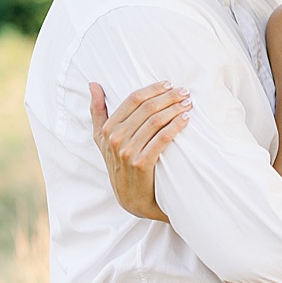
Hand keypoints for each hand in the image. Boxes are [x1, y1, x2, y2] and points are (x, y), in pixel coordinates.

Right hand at [89, 81, 189, 223]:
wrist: (130, 198)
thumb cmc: (117, 164)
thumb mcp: (101, 139)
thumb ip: (97, 111)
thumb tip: (93, 84)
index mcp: (106, 129)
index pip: (132, 100)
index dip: (152, 89)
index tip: (168, 84)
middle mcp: (115, 138)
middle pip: (146, 108)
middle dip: (168, 97)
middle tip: (184, 92)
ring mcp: (128, 151)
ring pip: (156, 121)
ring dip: (175, 109)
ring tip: (188, 103)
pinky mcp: (142, 163)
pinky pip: (162, 138)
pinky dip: (176, 125)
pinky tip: (185, 119)